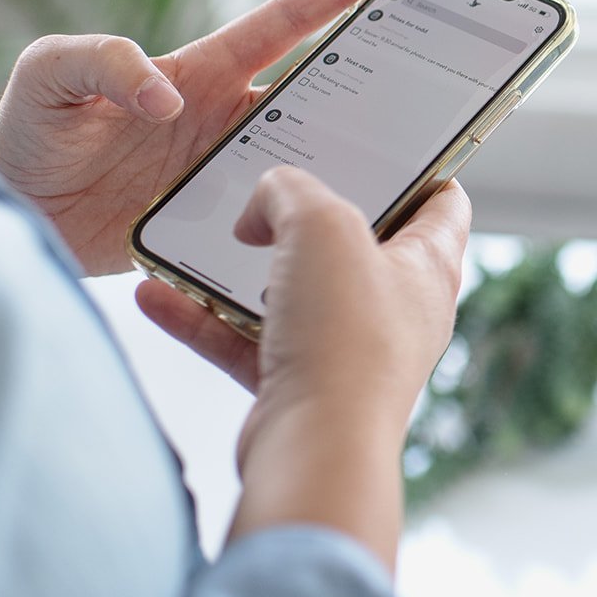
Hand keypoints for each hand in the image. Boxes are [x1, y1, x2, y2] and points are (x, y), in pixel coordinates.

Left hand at [0, 0, 391, 274]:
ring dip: (348, 161)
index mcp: (201, 74)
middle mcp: (226, 119)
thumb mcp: (49, 74)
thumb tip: (167, 97)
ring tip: (399, 164)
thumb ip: (103, 61)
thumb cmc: (28, 134)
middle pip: (316, 93)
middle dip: (372, 78)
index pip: (280, 27)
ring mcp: (227, 172)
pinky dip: (301, 227)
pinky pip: (271, 224)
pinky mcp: (220, 225)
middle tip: (426, 73)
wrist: (15, 217)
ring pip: (306, 161)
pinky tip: (330, 237)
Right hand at [137, 168, 471, 570]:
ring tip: (200, 236)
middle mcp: (398, 309)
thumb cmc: (345, 337)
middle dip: (311, 215)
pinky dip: (203, 320)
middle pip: (359, 243)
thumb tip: (265, 205)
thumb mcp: (322, 226)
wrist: (316, 452)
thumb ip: (291, 191)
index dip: (417, 166)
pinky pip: (245, 342)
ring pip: (293, 294)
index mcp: (429, 266)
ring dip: (241, 269)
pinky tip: (154, 295)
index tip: (378, 144)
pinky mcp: (301, 386)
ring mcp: (350, 351)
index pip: (443, 201)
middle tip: (272, 183)